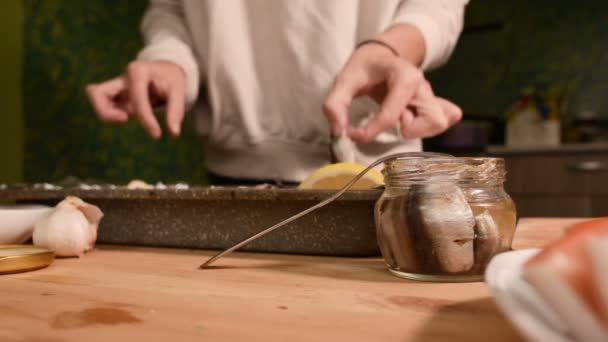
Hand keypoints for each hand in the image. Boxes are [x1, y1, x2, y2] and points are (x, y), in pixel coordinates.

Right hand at [85, 60, 185, 138]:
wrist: (165, 70)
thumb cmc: (171, 79)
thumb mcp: (179, 91)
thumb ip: (176, 111)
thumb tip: (174, 134)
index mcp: (138, 71)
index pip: (136, 98)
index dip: (145, 119)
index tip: (157, 135)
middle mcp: (122, 77)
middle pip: (96, 93)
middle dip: (106, 113)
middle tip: (126, 119)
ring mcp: (116, 87)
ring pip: (95, 98)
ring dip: (105, 114)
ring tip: (125, 118)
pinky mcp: (114, 96)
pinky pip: (103, 106)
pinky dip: (110, 115)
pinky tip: (126, 117)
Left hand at [323, 43, 461, 142]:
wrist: (380, 55)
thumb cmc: (365, 67)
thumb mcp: (344, 80)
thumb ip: (335, 104)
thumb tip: (338, 132)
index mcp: (404, 76)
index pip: (392, 117)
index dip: (369, 132)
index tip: (353, 133)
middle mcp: (423, 85)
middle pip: (432, 120)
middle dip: (407, 130)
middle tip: (386, 123)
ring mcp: (431, 95)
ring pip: (440, 122)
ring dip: (418, 130)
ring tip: (397, 121)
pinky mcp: (433, 103)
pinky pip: (446, 118)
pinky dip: (429, 127)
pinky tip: (411, 121)